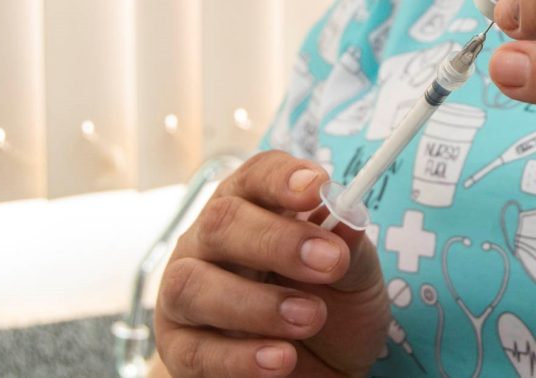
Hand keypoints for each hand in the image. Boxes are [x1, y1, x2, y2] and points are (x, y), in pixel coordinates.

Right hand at [154, 151, 387, 376]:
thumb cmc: (333, 305)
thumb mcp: (355, 275)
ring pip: (192, 285)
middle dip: (278, 241)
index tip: (318, 187)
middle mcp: (210, 243)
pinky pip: (194, 351)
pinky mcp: (180, 348)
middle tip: (331, 262)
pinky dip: (240, 357)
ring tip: (311, 317)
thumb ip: (351, 247)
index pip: (256, 176)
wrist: (324, 369)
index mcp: (254, 208)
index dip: (282, 178)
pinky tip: (282, 359)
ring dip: (256, 303)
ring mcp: (186, 294)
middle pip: (221, 222)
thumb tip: (348, 217)